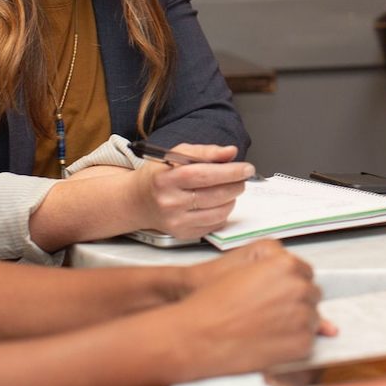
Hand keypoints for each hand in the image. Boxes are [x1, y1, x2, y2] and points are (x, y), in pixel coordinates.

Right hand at [126, 143, 251, 239]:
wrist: (138, 201)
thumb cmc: (159, 175)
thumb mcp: (176, 154)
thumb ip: (206, 151)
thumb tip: (231, 152)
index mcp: (166, 179)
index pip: (204, 175)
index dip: (229, 172)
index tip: (247, 168)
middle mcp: (170, 203)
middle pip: (214, 195)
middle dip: (236, 185)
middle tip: (243, 178)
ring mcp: (176, 222)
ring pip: (218, 212)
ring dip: (232, 199)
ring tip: (231, 189)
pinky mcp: (183, 234)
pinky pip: (214, 225)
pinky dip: (223, 212)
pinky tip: (219, 202)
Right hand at [166, 241, 328, 377]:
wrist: (197, 335)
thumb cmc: (213, 303)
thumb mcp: (244, 270)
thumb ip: (277, 271)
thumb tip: (301, 281)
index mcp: (286, 265)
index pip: (305, 273)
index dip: (288, 285)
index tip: (275, 295)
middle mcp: (299, 288)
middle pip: (311, 295)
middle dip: (295, 303)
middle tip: (267, 313)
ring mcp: (303, 317)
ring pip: (312, 319)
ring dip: (295, 323)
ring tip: (264, 328)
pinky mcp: (301, 344)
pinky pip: (308, 342)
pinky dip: (292, 345)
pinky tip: (268, 342)